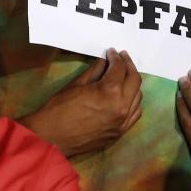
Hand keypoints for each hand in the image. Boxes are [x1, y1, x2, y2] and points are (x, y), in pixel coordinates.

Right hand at [22, 48, 141, 157]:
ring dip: (133, 83)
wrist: (51, 138)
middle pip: (134, 80)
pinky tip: (126, 95)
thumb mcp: (77, 84)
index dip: (115, 57)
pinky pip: (135, 113)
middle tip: (122, 57)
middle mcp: (121, 106)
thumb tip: (105, 61)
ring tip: (124, 75)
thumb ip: (95, 71)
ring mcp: (123, 121)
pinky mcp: (120, 132)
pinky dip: (134, 101)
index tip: (112, 51)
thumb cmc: (59, 109)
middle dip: (128, 65)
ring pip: (138, 97)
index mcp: (110, 92)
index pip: (119, 68)